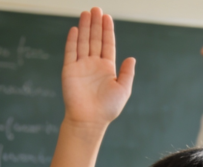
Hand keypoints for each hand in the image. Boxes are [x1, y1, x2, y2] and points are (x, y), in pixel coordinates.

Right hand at [62, 8, 134, 129]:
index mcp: (107, 69)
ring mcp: (81, 67)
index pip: (107, 45)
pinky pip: (71, 52)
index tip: (107, 17)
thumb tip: (132, 58)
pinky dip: (73, 41)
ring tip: (87, 13)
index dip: (107, 31)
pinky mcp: (70, 70)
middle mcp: (94, 66)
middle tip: (96, 9)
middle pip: (95, 40)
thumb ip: (127, 73)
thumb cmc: (108, 108)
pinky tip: (76, 29)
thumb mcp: (123, 89)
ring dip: (85, 28)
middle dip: (95, 25)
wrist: (90, 120)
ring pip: (83, 42)